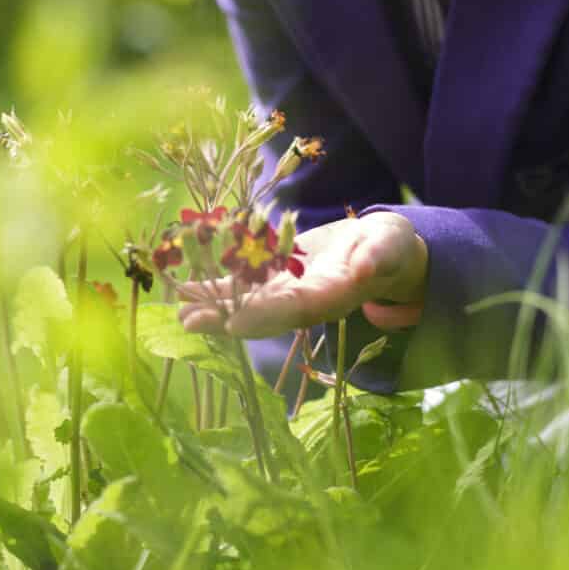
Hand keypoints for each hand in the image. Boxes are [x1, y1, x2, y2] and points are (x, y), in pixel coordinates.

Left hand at [176, 211, 427, 339]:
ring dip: (212, 308)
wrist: (378, 251)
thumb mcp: (390, 247)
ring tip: (178, 312)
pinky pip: (242, 287)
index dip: (267, 316)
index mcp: (335, 297)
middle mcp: (306, 303)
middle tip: (190, 322)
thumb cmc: (388, 247)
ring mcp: (288, 295)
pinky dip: (213, 287)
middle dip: (227, 319)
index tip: (235, 322)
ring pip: (247, 304)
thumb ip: (379, 258)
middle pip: (264, 315)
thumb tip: (365, 269)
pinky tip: (185, 289)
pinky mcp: (277, 282)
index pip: (299, 310)